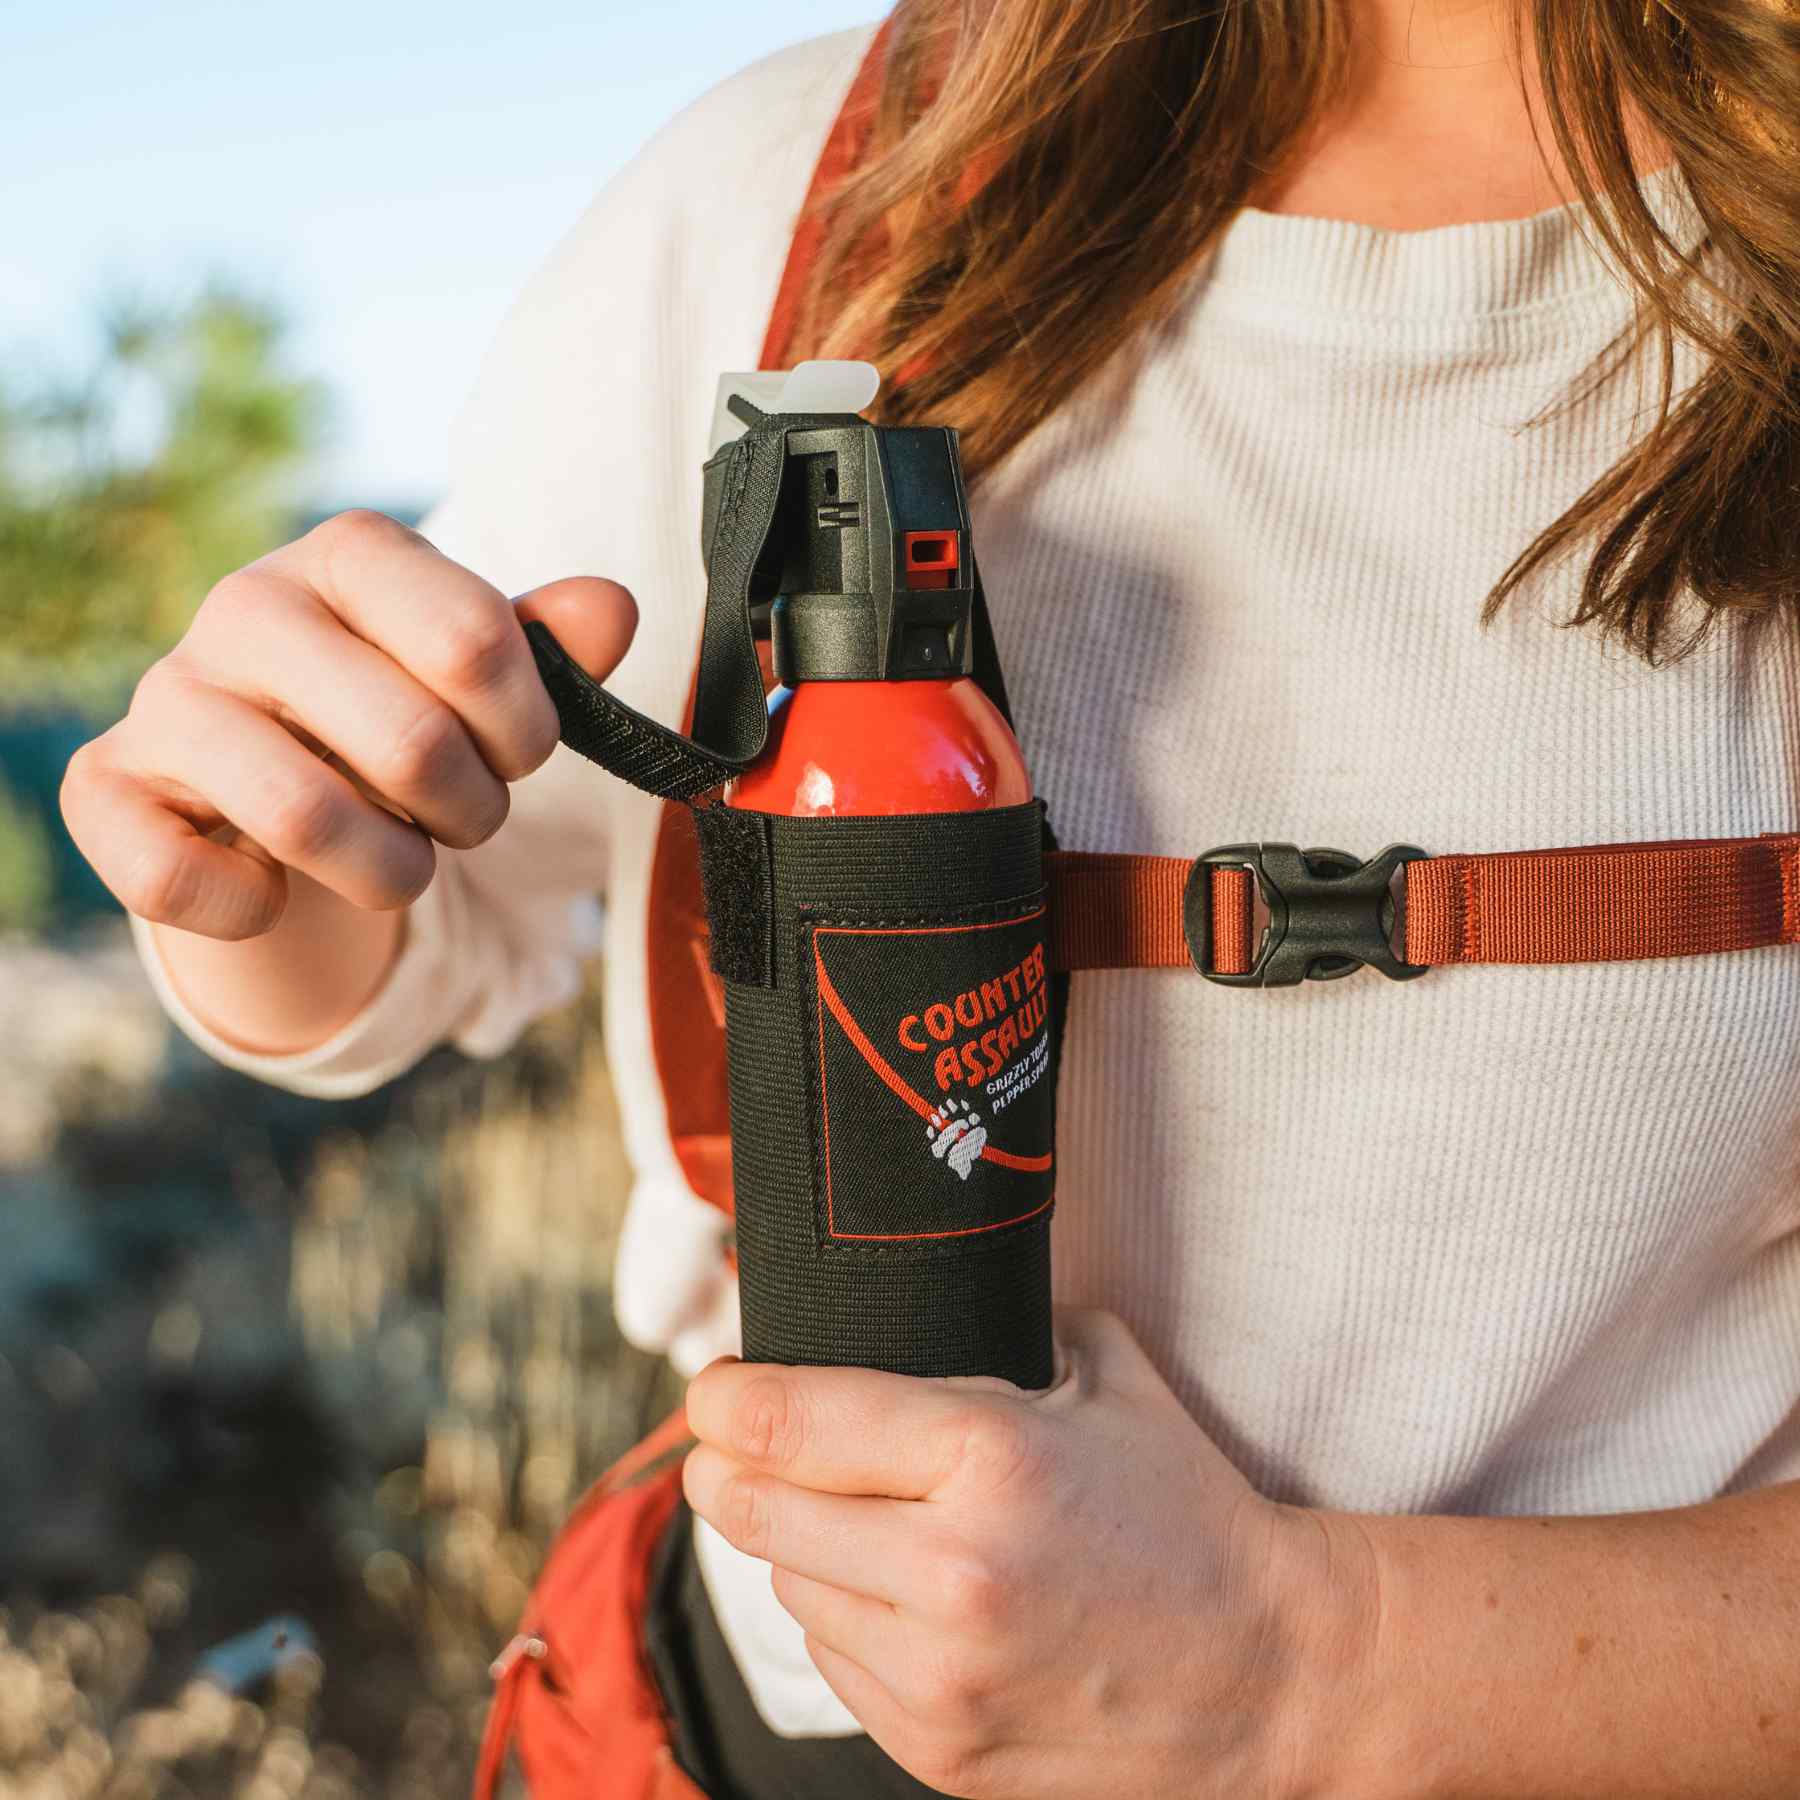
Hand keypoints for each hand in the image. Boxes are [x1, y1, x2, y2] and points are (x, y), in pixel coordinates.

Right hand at [62, 508, 634, 938]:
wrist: (267, 770)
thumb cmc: (393, 707)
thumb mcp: (477, 673)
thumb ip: (546, 650)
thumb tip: (612, 611)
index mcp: (351, 555)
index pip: (477, 644)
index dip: (526, 733)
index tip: (515, 753)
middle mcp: (246, 605)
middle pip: (413, 745)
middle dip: (473, 815)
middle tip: (465, 818)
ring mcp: (168, 695)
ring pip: (308, 821)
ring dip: (392, 874)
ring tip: (401, 863)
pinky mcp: (107, 786)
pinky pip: (185, 883)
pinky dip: (258, 910)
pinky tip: (276, 886)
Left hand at [684, 1308, 1360, 1799]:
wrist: (1269, 1672)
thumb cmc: (1182, 1509)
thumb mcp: (1103, 1376)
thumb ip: (995, 1329)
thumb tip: (893, 1302)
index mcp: (988, 1456)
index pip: (786, 1417)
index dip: (722, 1397)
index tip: (710, 1388)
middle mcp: (951, 1570)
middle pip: (753, 1508)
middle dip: (727, 1466)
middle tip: (728, 1443)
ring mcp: (940, 1676)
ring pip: (787, 1586)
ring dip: (795, 1545)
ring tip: (854, 1518)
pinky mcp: (938, 1750)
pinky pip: (833, 1661)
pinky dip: (843, 1618)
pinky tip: (897, 1592)